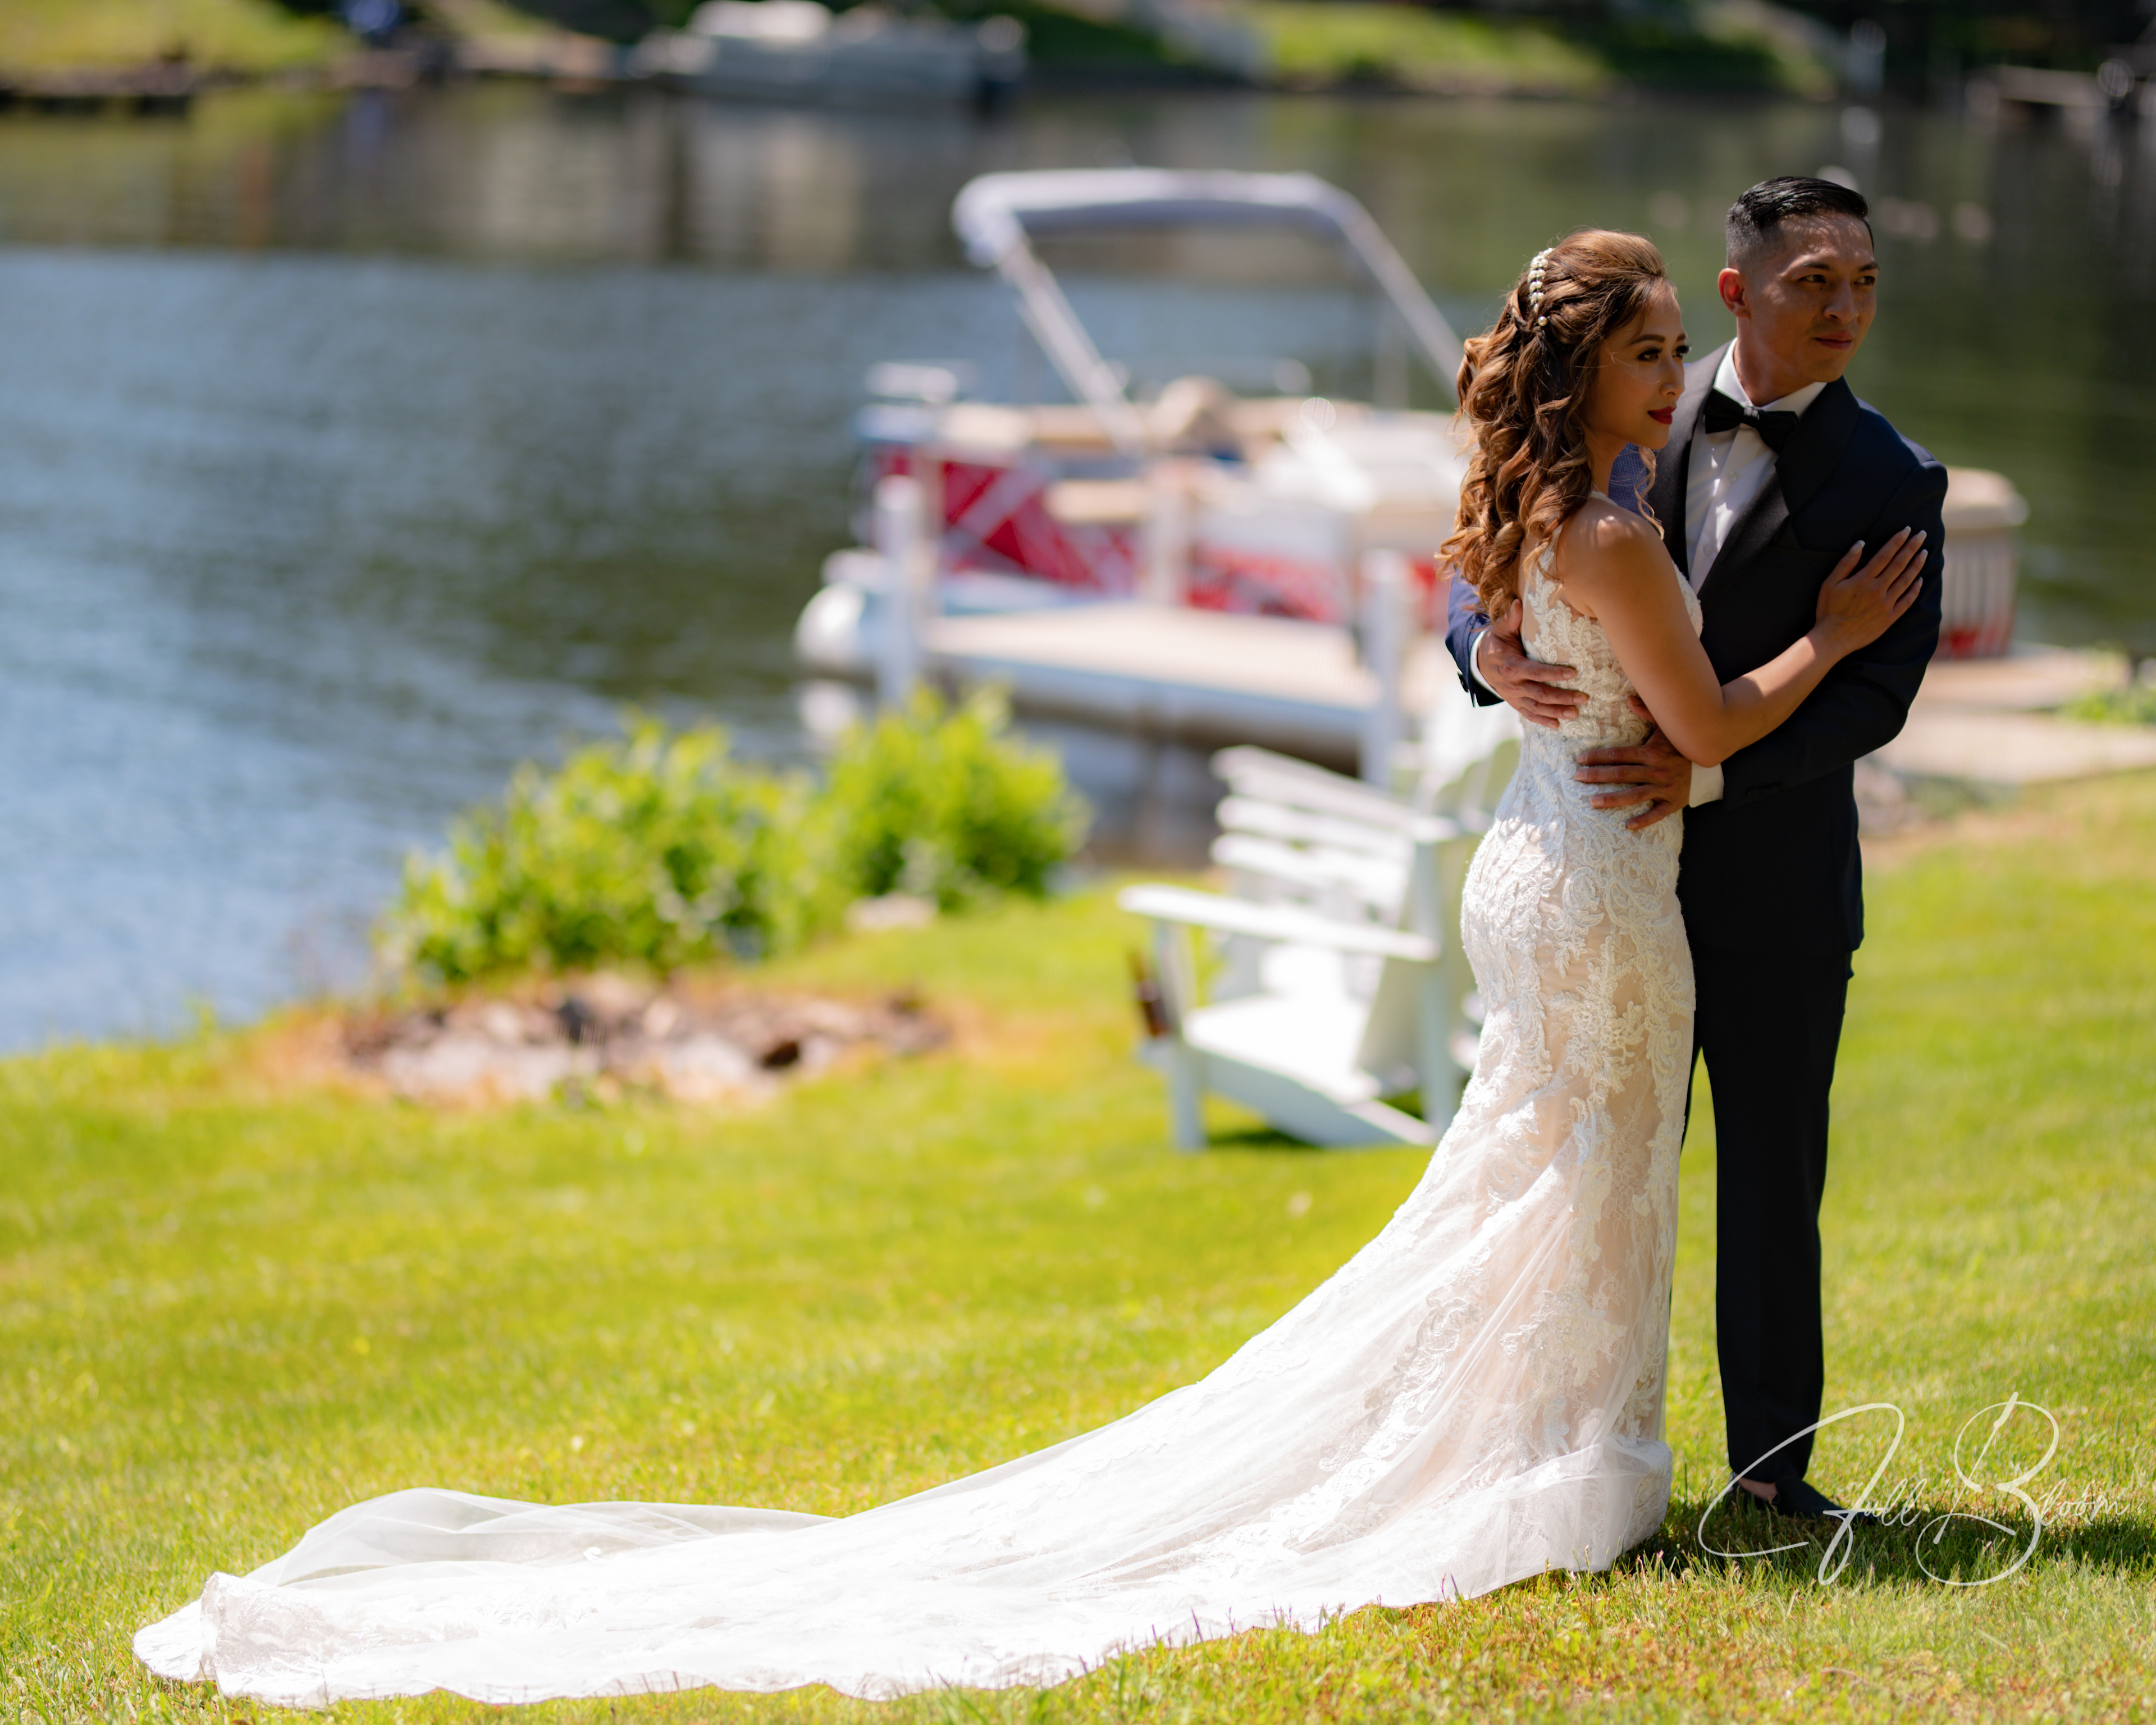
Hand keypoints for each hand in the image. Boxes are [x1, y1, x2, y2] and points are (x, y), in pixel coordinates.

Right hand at [1477, 601, 1582, 729]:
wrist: (1479, 663)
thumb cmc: (1496, 643)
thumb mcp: (1500, 630)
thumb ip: (1511, 619)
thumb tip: (1519, 603)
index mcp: (1511, 666)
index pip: (1535, 671)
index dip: (1554, 673)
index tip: (1573, 673)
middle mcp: (1513, 685)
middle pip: (1540, 693)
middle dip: (1562, 697)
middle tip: (1583, 697)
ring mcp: (1514, 696)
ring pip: (1537, 707)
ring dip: (1557, 712)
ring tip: (1576, 713)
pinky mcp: (1516, 703)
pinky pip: (1529, 715)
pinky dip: (1543, 721)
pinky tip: (1558, 725)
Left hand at [1575, 697, 1692, 829]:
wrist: (1709, 760)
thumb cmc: (1681, 743)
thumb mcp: (1666, 725)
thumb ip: (1647, 712)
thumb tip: (1628, 698)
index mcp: (1651, 752)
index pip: (1619, 755)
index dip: (1598, 757)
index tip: (1581, 759)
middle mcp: (1656, 771)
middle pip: (1621, 774)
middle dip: (1597, 776)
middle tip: (1577, 778)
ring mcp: (1664, 788)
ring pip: (1634, 795)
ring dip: (1612, 799)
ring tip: (1592, 802)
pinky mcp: (1673, 802)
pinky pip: (1657, 814)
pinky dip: (1643, 820)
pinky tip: (1627, 826)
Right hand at [1814, 527, 1927, 655]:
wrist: (1833, 638)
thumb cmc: (1828, 610)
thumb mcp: (1830, 583)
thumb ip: (1846, 563)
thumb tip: (1861, 544)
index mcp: (1864, 579)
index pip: (1885, 555)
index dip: (1897, 541)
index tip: (1907, 530)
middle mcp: (1878, 590)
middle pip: (1899, 564)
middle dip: (1911, 547)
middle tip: (1922, 534)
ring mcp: (1886, 604)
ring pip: (1906, 580)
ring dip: (1917, 565)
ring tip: (1924, 553)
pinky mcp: (1890, 617)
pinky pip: (1907, 601)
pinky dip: (1915, 589)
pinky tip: (1920, 580)